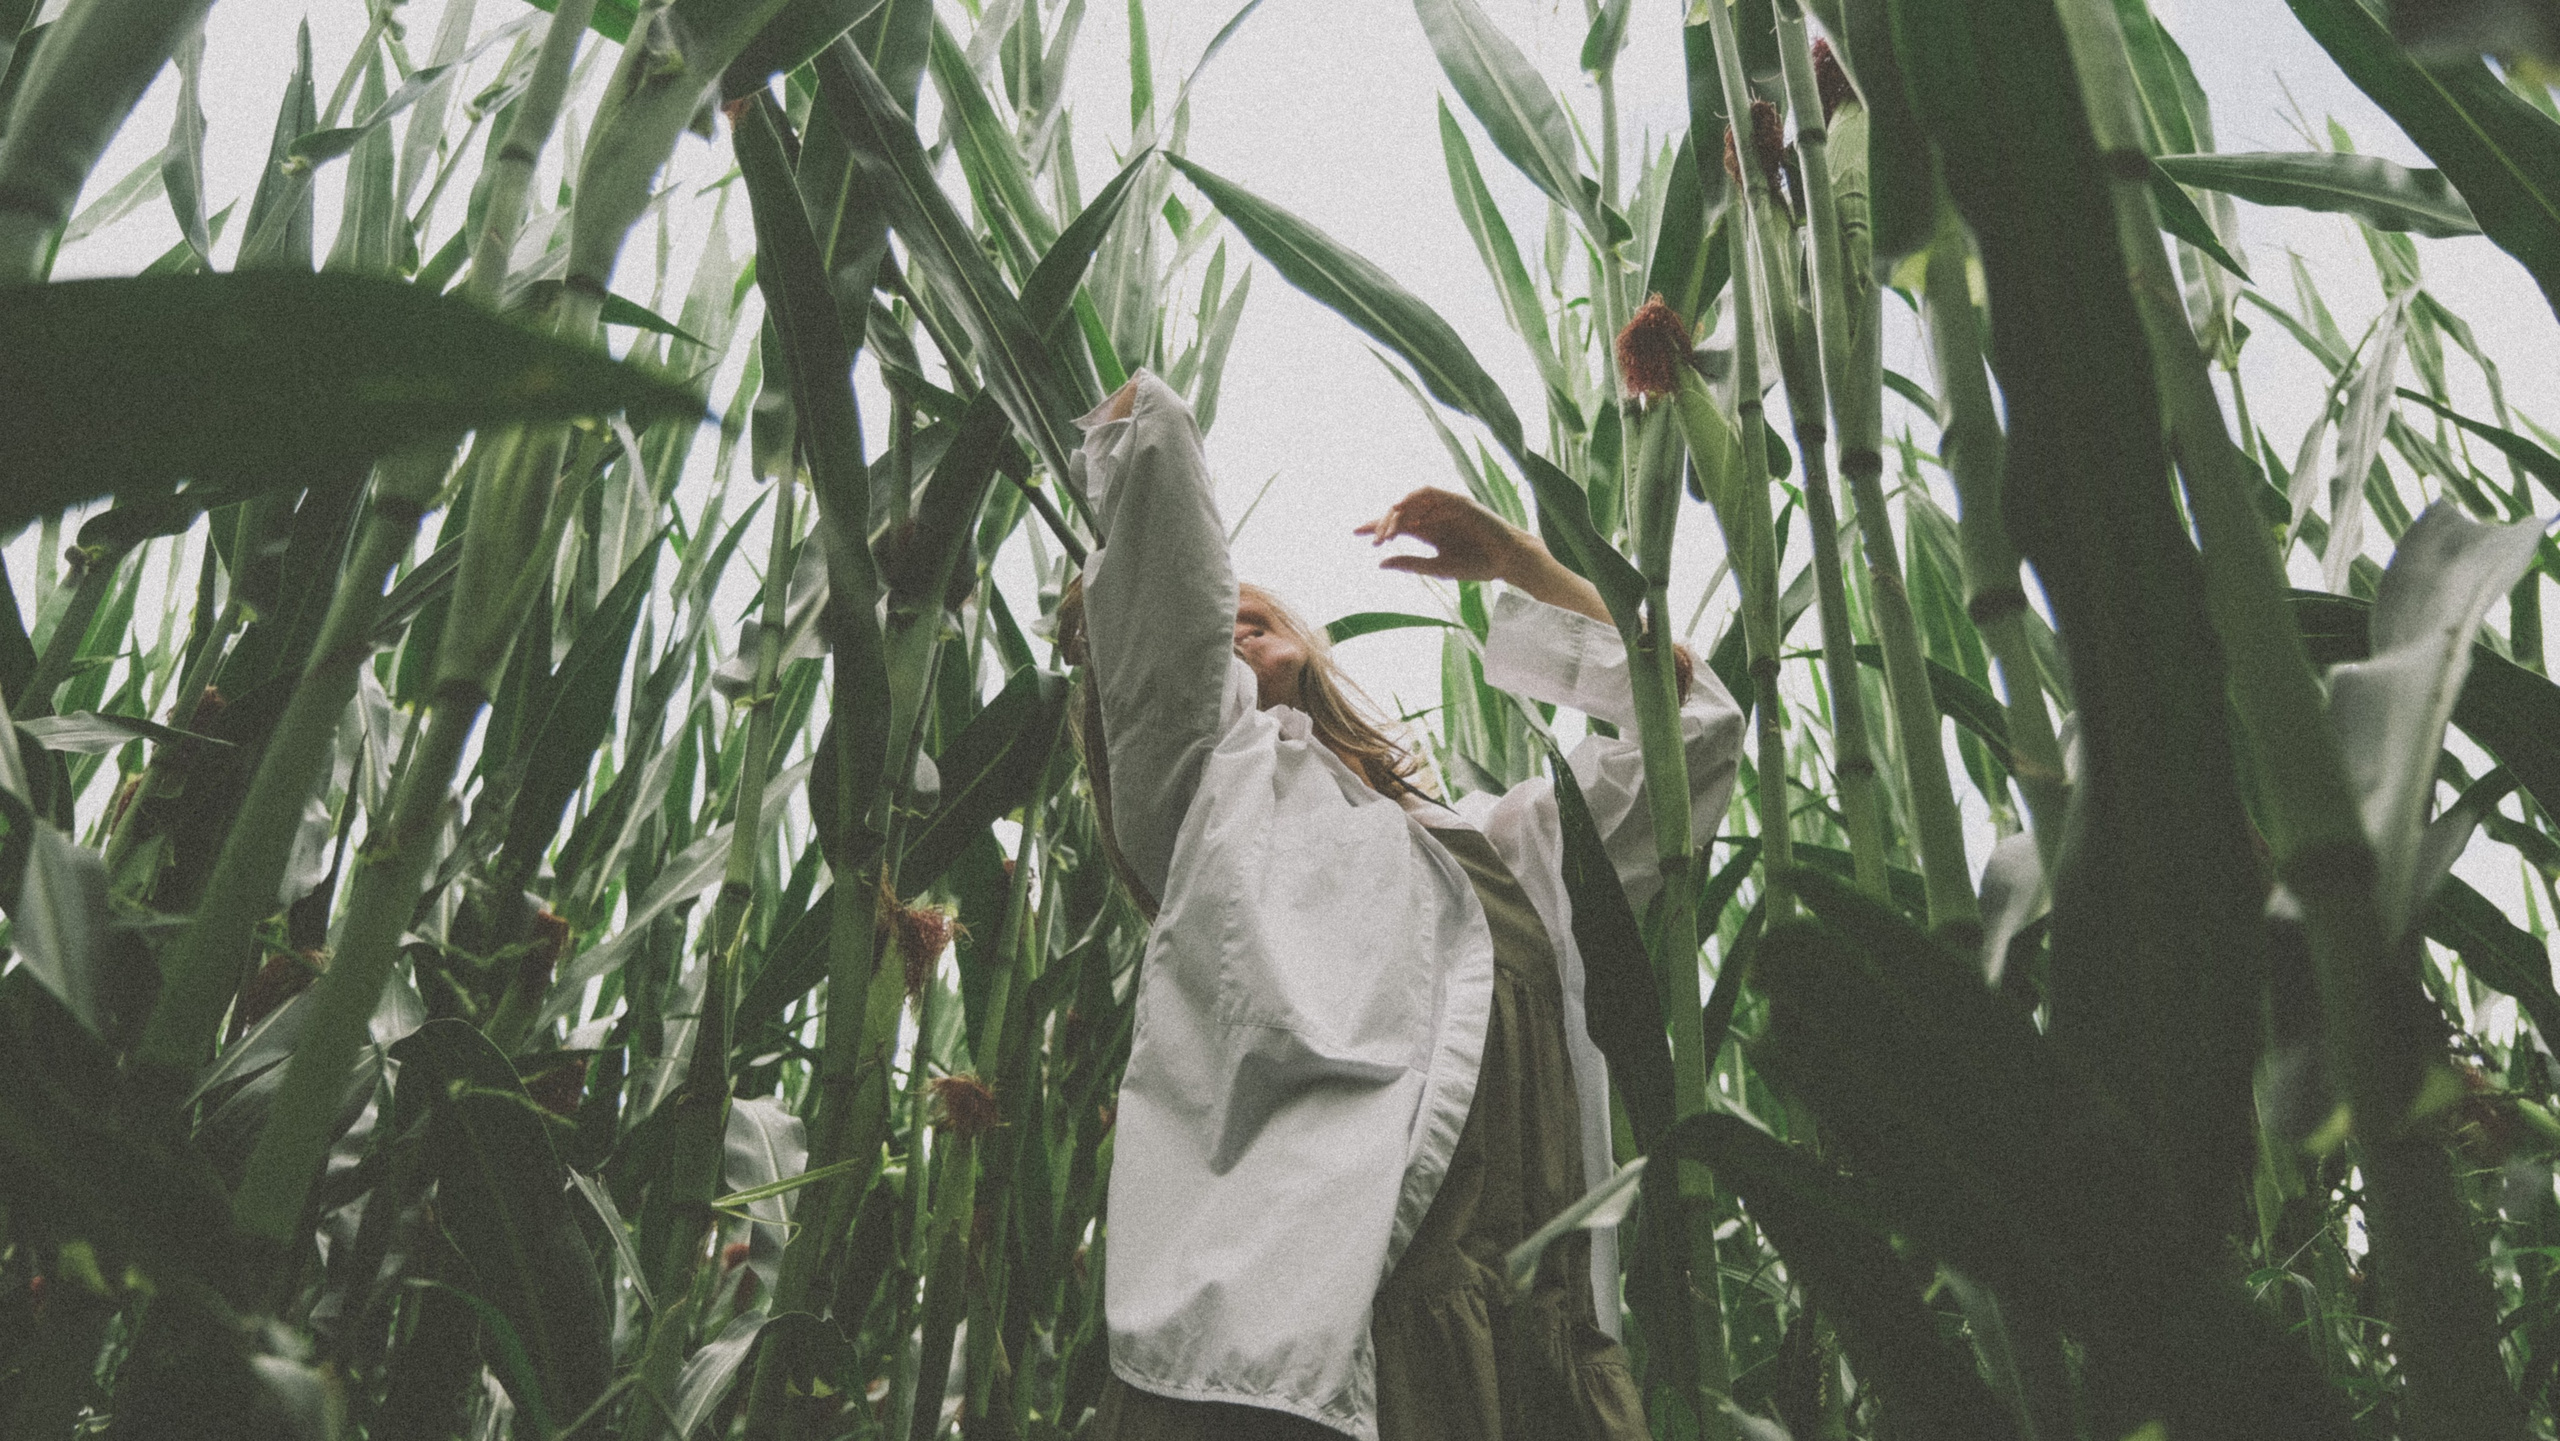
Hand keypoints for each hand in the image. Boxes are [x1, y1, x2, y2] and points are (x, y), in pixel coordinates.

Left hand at [1354, 487, 1529, 582]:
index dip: (1376, 527)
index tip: (1356, 532)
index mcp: (1427, 532)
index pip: (1396, 526)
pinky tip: (1403, 508)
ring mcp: (1445, 508)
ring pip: (1412, 502)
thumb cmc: (1476, 565)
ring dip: (1397, 512)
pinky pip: (1432, 494)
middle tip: (1375, 540)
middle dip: (1384, 523)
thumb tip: (1380, 563)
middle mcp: (1433, 517)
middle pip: (1400, 513)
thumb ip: (1411, 563)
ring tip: (1388, 528)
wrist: (1506, 560)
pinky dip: (1416, 498)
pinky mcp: (1458, 501)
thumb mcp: (1438, 567)